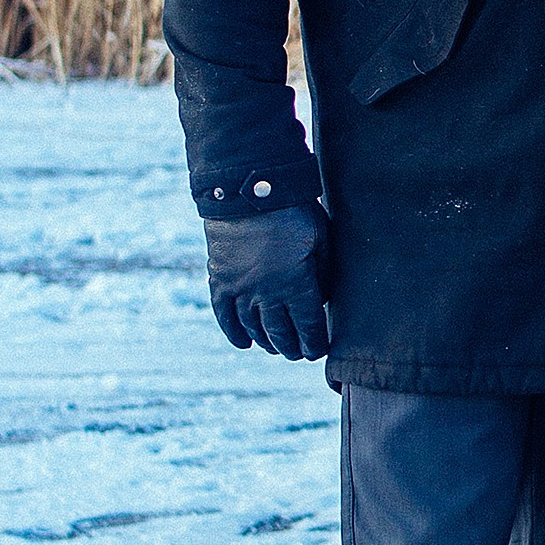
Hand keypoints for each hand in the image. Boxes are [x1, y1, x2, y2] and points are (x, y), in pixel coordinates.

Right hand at [204, 203, 331, 358]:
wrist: (248, 191)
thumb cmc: (294, 212)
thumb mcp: (320, 239)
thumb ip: (324, 273)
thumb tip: (322, 300)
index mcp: (296, 285)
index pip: (308, 326)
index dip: (314, 343)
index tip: (318, 351)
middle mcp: (266, 294)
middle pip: (281, 333)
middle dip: (292, 347)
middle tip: (299, 354)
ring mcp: (240, 289)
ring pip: (254, 328)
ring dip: (267, 342)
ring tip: (277, 348)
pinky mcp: (220, 280)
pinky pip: (224, 315)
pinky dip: (234, 332)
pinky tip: (244, 343)